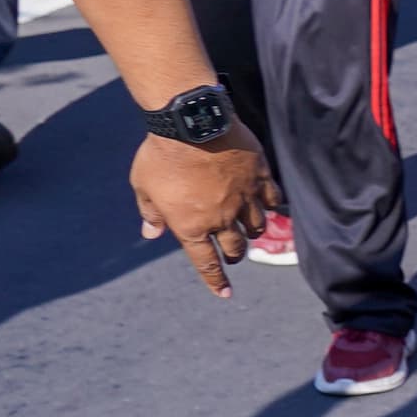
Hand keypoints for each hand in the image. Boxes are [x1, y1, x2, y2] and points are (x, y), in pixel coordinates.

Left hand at [132, 129, 279, 298]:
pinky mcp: (259, 176)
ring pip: (257, 226)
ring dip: (253, 232)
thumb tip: (151, 233)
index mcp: (191, 225)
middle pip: (236, 247)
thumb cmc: (160, 156)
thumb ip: (150, 213)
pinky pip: (272, 198)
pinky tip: (269, 205)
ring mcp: (244, 197)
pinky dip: (271, 205)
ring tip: (251, 231)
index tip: (225, 293)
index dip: (216, 280)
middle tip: (234, 254)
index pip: (206, 262)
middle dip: (235, 255)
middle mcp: (221, 218)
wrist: (189, 123)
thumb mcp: (143, 186)